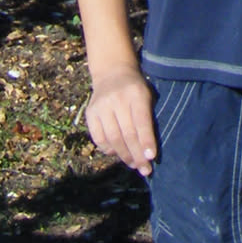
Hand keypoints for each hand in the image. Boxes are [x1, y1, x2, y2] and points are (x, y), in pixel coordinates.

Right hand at [85, 62, 156, 176]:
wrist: (112, 73)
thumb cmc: (136, 90)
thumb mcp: (147, 96)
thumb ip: (148, 118)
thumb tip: (149, 152)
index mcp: (136, 93)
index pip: (141, 121)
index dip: (146, 141)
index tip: (151, 157)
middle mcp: (117, 99)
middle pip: (127, 133)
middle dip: (137, 154)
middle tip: (145, 169)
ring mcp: (101, 106)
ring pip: (113, 138)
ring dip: (124, 155)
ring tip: (134, 165)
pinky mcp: (90, 113)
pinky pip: (99, 138)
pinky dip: (109, 149)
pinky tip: (118, 154)